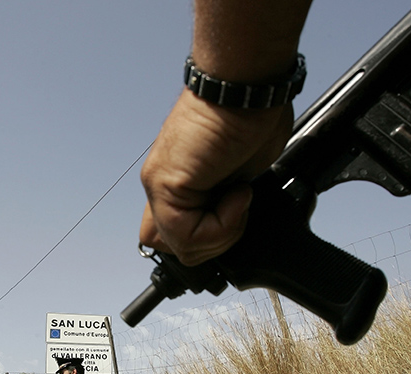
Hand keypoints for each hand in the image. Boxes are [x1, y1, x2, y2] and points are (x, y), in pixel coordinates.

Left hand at [139, 89, 294, 265]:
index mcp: (179, 183)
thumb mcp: (244, 174)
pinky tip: (237, 192)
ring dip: (224, 231)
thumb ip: (225, 203)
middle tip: (239, 208)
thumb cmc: (251, 116)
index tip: (236, 217)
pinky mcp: (165, 185)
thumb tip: (231, 222)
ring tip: (239, 194)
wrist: (248, 88)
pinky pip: (188, 235)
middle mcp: (163, 185)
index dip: (207, 240)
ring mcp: (159, 185)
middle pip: (175, 247)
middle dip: (217, 242)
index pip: (172, 236)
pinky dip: (223, 224)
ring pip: (184, 247)